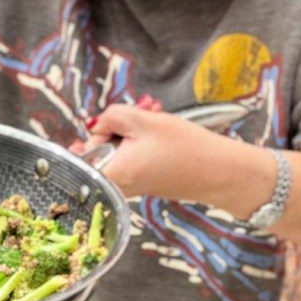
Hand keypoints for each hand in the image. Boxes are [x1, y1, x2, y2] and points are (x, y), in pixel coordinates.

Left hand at [85, 103, 235, 201]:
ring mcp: (133, 187)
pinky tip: (158, 131)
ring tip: (153, 115)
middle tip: (140, 113)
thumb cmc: (184, 147)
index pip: (82, 155)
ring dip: (130, 132)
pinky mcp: (146, 184)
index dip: (96, 134)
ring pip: (117, 154)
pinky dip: (140, 144)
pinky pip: (131, 160)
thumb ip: (111, 117)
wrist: (219, 172)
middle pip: (99, 153)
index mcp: (112, 174)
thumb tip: (97, 124)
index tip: (115, 125)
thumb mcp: (143, 120)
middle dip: (116, 129)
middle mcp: (118, 186)